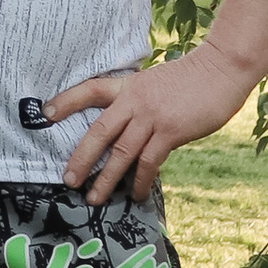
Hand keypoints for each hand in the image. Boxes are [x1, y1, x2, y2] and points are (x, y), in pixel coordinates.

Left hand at [44, 40, 248, 204]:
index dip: (66, 101)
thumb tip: (128, 128)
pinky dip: (141, 181)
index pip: (90, 90)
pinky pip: (149, 162)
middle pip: (99, 131)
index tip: (45, 113)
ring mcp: (152, 117)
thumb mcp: (157, 83)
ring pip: (121, 153)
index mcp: (129, 87)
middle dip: (81, 158)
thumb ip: (139, 102)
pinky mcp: (171, 132)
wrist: (222, 69)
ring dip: (107, 179)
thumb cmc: (192, 78)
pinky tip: (136, 194)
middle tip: (68, 180)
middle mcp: (135, 101)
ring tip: (95, 198)